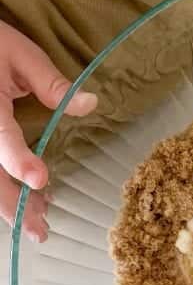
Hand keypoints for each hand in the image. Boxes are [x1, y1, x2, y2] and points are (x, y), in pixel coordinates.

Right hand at [0, 21, 96, 239]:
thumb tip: (90, 103)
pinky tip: (29, 204)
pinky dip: (6, 191)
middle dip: (12, 204)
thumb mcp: (20, 53)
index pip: (1, 136)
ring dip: (9, 205)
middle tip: (39, 231)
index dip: (19, 160)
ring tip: (38, 227)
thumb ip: (51, 82)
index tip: (39, 180)